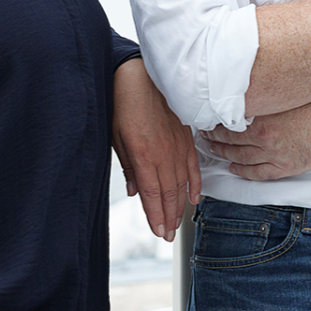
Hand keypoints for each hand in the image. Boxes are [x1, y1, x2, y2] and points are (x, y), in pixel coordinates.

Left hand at [112, 57, 200, 240]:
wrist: (141, 75)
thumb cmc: (125, 102)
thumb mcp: (117, 137)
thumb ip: (129, 167)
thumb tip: (136, 191)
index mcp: (144, 154)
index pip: (153, 194)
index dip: (157, 216)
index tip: (159, 232)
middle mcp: (165, 152)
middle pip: (170, 193)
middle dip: (169, 217)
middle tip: (167, 234)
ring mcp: (178, 144)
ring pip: (183, 182)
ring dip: (180, 204)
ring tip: (177, 221)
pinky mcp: (185, 136)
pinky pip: (194, 165)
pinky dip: (194, 182)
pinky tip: (194, 196)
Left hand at [201, 97, 310, 180]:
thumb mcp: (286, 93)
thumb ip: (265, 97)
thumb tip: (247, 94)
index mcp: (262, 117)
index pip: (228, 123)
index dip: (213, 123)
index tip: (204, 120)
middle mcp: (264, 137)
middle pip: (230, 141)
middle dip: (213, 139)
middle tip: (202, 136)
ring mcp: (275, 154)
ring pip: (240, 158)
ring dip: (223, 155)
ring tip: (212, 151)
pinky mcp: (287, 167)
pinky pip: (258, 173)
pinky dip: (243, 172)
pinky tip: (234, 168)